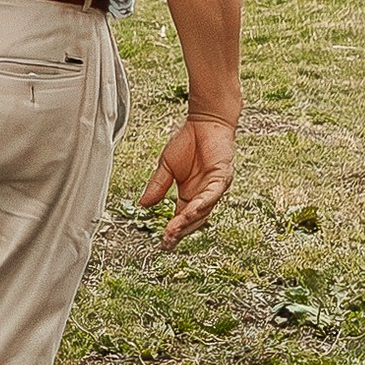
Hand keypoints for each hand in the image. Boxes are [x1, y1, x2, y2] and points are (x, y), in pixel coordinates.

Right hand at [139, 112, 238, 249]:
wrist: (204, 122)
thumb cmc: (188, 141)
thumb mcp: (165, 167)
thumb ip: (157, 186)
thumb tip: (142, 205)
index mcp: (190, 195)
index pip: (181, 218)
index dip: (172, 231)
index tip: (162, 242)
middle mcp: (203, 195)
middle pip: (193, 220)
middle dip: (180, 231)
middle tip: (167, 240)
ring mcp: (214, 188)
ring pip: (203, 211)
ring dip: (189, 221)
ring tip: (175, 230)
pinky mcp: (222, 177)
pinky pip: (212, 195)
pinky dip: (202, 204)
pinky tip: (191, 212)